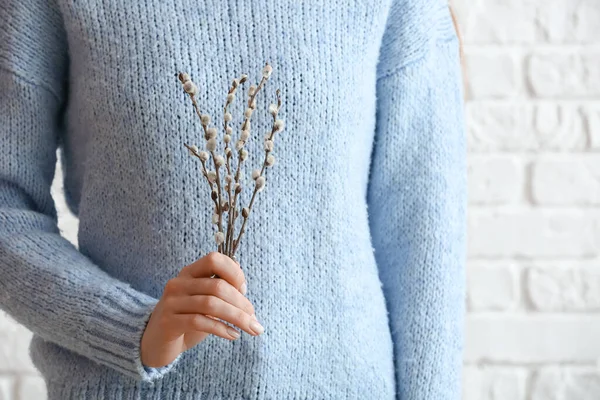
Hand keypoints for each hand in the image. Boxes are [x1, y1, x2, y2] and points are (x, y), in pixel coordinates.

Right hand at [141, 252, 263, 367]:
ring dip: (236, 317)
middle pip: (217, 286)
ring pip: (211, 304)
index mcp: (190, 273)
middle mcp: (178, 283)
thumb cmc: (188, 320)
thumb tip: (243, 288)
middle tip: (254, 319)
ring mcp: (171, 302)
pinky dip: (221, 328)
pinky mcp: (168, 322)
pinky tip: (233, 335)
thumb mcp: (206, 302)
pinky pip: (200, 322)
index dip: (234, 273)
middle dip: (241, 303)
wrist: (157, 343)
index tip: (245, 290)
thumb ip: (221, 291)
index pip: (214, 259)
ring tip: (251, 328)